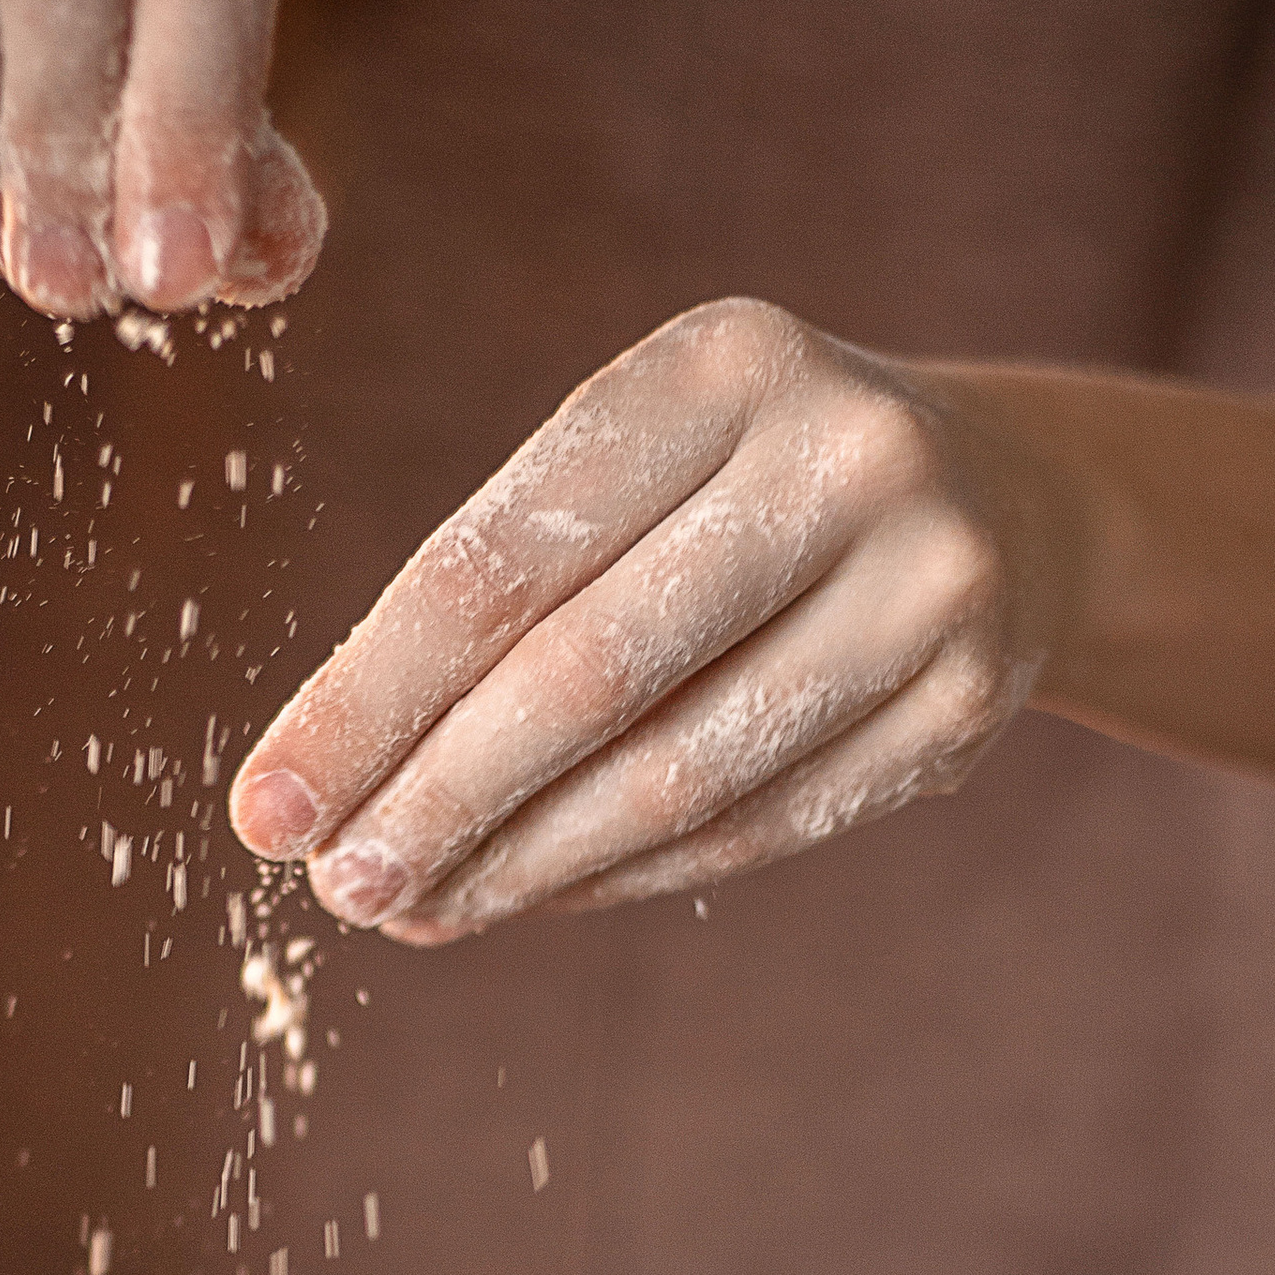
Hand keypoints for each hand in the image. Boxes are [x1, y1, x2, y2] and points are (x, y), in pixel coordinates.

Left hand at [230, 298, 1062, 935]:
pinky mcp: (962, 708)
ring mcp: (925, 588)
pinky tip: (525, 895)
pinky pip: (754, 827)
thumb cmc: (741, 485)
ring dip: (520, 863)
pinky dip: (618, 875)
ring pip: (675, 774)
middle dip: (435, 798)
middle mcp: (845, 460)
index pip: (504, 560)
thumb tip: (329, 786)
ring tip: (408, 909)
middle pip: (588, 675)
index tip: (266, 805)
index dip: (367, 699)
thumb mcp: (637, 459)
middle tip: (331, 885)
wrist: (1008, 503)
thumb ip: (501, 585)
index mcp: (724, 365)